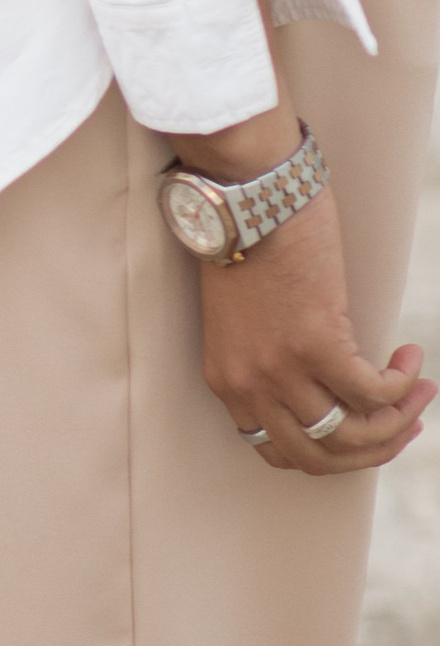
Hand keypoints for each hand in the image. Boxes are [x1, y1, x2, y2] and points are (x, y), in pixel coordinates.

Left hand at [195, 186, 433, 474]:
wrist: (241, 190)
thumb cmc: (247, 236)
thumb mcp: (245, 316)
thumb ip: (271, 356)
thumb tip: (327, 381)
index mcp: (226, 379)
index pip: (278, 450)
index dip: (331, 450)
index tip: (364, 429)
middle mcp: (249, 384)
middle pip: (318, 456)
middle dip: (373, 447)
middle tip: (406, 421)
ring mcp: (280, 368)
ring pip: (352, 433)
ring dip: (397, 420)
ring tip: (419, 391)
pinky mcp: (316, 342)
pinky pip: (373, 392)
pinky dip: (401, 383)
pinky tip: (411, 357)